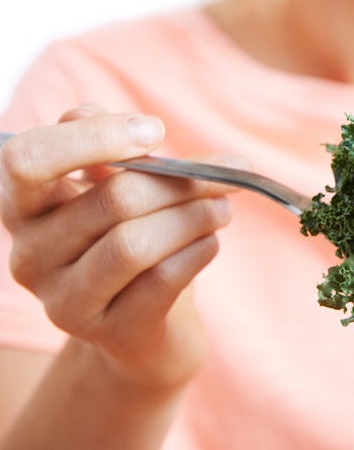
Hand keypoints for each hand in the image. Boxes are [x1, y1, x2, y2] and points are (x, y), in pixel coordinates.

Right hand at [0, 105, 241, 388]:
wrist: (146, 326)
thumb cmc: (131, 238)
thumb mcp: (115, 186)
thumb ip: (116, 148)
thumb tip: (144, 128)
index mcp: (22, 205)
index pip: (28, 159)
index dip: (93, 138)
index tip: (156, 131)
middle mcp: (29, 255)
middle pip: (113, 200)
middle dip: (181, 181)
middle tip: (224, 176)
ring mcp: (63, 301)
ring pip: (136, 244)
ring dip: (195, 216)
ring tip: (222, 208)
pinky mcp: (109, 333)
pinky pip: (162, 279)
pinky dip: (198, 250)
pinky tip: (210, 241)